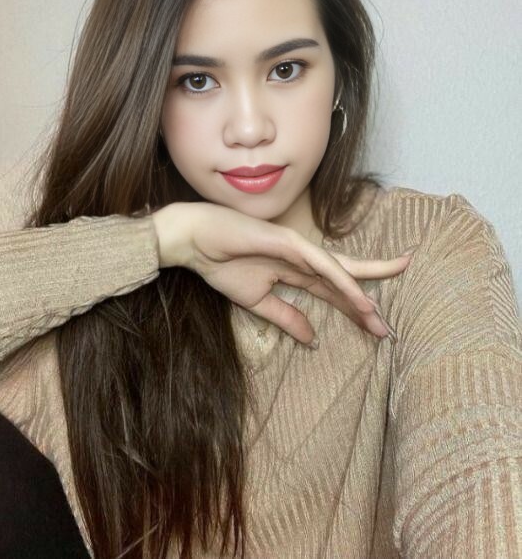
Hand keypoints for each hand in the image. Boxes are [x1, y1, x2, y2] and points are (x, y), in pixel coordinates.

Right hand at [152, 202, 409, 345]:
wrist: (194, 242)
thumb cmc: (222, 264)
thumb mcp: (258, 302)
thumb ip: (287, 318)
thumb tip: (312, 340)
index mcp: (297, 272)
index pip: (333, 292)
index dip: (353, 310)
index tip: (374, 331)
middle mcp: (304, 260)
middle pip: (345, 280)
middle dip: (367, 303)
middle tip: (387, 330)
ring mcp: (299, 249)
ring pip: (340, 272)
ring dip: (361, 296)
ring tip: (380, 321)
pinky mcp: (290, 242)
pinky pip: (322, 265)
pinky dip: (343, 281)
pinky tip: (360, 299)